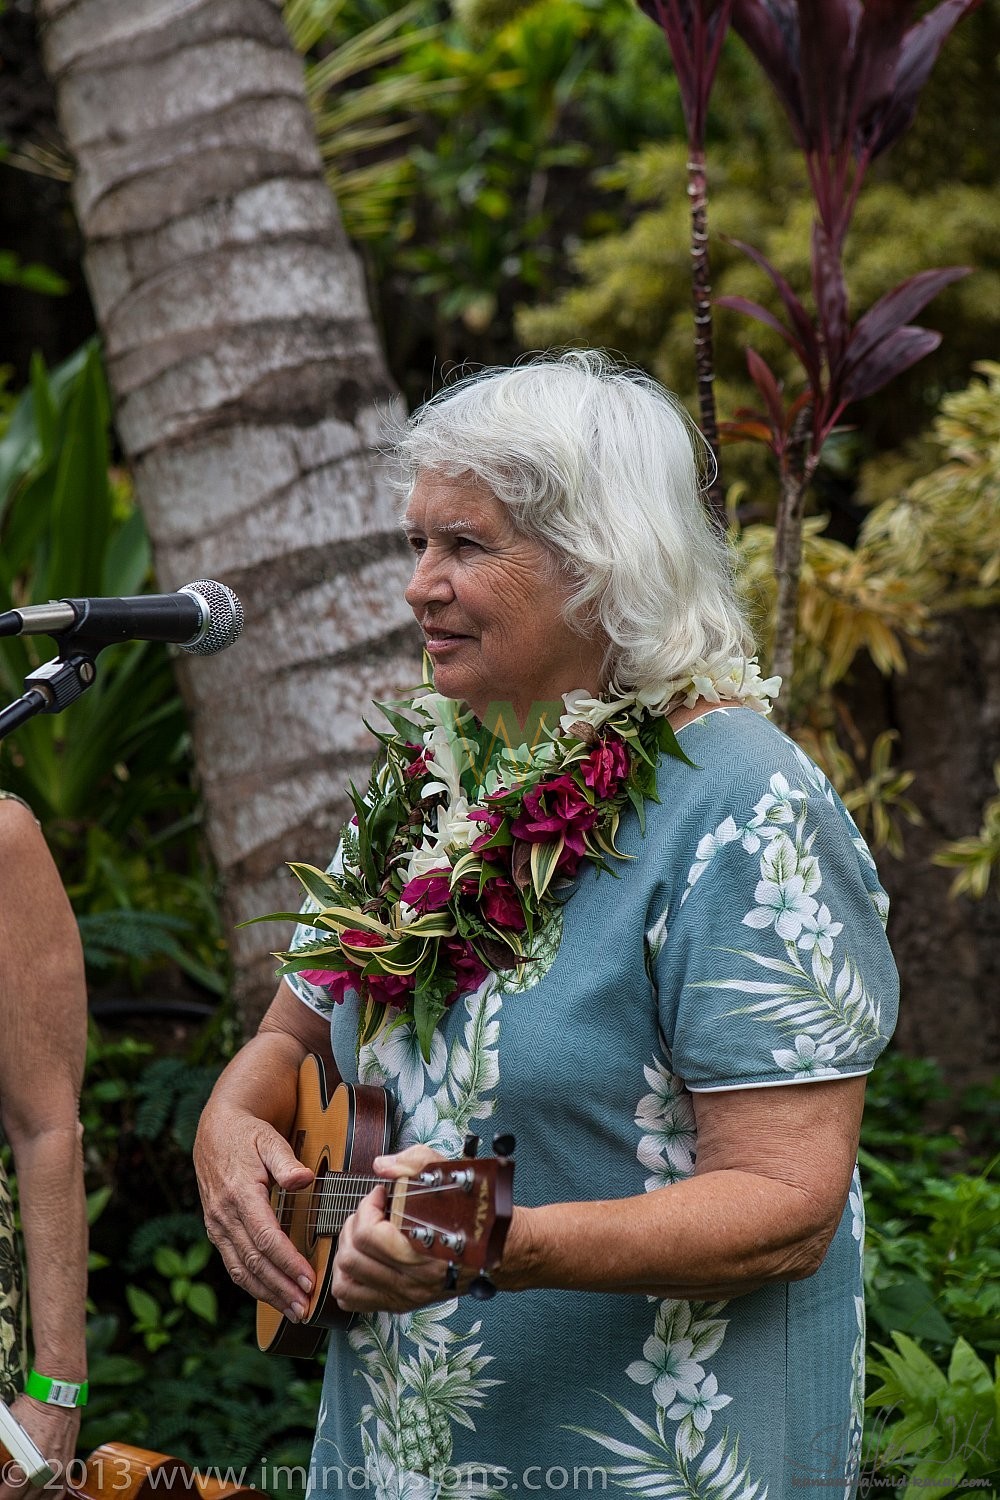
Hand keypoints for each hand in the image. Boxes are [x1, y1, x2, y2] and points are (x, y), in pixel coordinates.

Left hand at [0, 1396, 80, 1499]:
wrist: (58, 1395)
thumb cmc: (31, 1410)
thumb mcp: (8, 1432)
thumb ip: (2, 1455)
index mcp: (32, 1465)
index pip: (10, 1495)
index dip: (2, 1497)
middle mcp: (49, 1471)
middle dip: (12, 1497)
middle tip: (6, 1492)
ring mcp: (61, 1471)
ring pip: (41, 1499)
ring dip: (28, 1499)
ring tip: (19, 1493)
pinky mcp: (68, 1466)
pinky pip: (58, 1494)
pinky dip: (47, 1499)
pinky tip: (38, 1497)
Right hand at [193, 1102, 315, 1319]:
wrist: (215, 1129)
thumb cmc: (248, 1134)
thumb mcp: (269, 1139)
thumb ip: (286, 1161)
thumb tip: (305, 1179)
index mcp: (240, 1194)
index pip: (266, 1239)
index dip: (288, 1263)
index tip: (310, 1281)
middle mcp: (224, 1215)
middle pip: (254, 1262)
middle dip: (281, 1288)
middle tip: (305, 1308)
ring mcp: (217, 1225)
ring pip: (241, 1270)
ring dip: (267, 1294)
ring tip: (293, 1311)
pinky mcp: (216, 1230)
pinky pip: (233, 1264)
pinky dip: (252, 1284)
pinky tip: (271, 1295)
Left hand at [331, 1145, 466, 1313]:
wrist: (499, 1250)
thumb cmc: (475, 1214)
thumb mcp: (450, 1175)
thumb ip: (413, 1163)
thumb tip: (381, 1166)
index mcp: (424, 1251)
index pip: (369, 1235)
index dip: (367, 1206)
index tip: (380, 1194)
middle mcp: (412, 1280)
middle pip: (352, 1257)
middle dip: (354, 1225)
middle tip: (371, 1212)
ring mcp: (404, 1295)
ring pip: (345, 1281)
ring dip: (346, 1252)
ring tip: (362, 1234)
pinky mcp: (399, 1303)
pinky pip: (352, 1299)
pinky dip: (346, 1278)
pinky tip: (361, 1257)